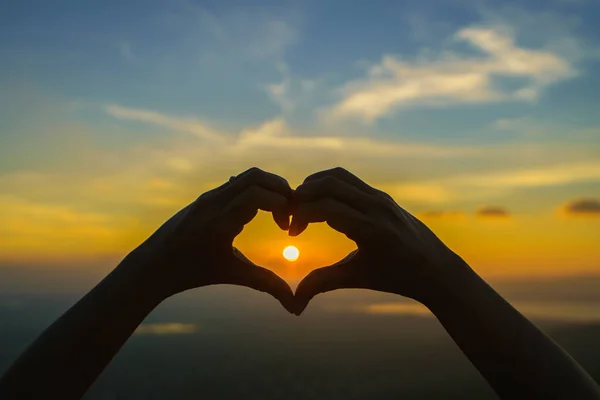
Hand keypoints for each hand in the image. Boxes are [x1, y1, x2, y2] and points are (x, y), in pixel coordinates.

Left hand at [126, 167, 295, 312]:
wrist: (152, 265)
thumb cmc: (193, 273)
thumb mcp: (233, 276)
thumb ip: (266, 285)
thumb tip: (296, 308)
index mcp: (220, 222)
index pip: (258, 194)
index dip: (282, 205)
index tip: (287, 228)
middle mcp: (213, 203)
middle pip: (257, 177)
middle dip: (282, 190)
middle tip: (291, 213)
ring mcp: (208, 196)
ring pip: (247, 176)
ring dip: (269, 188)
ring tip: (279, 212)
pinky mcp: (206, 196)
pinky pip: (237, 182)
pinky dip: (256, 189)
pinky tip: (261, 212)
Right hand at [290, 167, 466, 313]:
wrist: (437, 269)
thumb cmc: (398, 278)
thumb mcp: (358, 278)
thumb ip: (324, 283)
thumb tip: (294, 303)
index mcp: (371, 229)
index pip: (325, 207)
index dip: (300, 215)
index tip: (291, 232)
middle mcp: (377, 207)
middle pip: (328, 184)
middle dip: (301, 196)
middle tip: (289, 215)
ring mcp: (381, 198)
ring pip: (338, 176)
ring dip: (313, 185)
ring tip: (300, 206)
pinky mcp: (381, 195)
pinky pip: (349, 180)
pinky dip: (328, 185)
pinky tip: (319, 204)